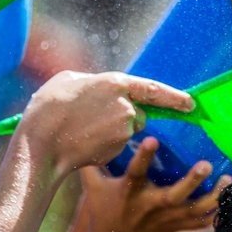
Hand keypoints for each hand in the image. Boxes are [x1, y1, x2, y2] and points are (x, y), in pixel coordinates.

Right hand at [14, 71, 191, 178]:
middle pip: (137, 112)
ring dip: (112, 130)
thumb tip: (102, 89)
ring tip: (83, 129)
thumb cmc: (49, 108)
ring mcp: (122, 131)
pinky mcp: (116, 150)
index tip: (191, 103)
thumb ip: (95, 83)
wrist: (41, 143)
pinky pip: (116, 145)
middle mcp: (126, 107)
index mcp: (116, 84)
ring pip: (126, 129)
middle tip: (93, 118)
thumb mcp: (69, 81)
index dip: (175, 96)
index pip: (154, 89)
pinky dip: (105, 144)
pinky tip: (84, 142)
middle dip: (123, 115)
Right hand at [77, 137, 229, 231]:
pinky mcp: (179, 227)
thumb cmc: (103, 211)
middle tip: (206, 164)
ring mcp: (168, 219)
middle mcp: (151, 206)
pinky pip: (203, 222)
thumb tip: (86, 131)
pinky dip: (218, 211)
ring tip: (229, 179)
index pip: (135, 172)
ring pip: (195, 210)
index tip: (152, 139)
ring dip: (214, 197)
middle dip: (191, 181)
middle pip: (174, 195)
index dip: (143, 156)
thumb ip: (91, 160)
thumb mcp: (92, 187)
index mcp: (129, 193)